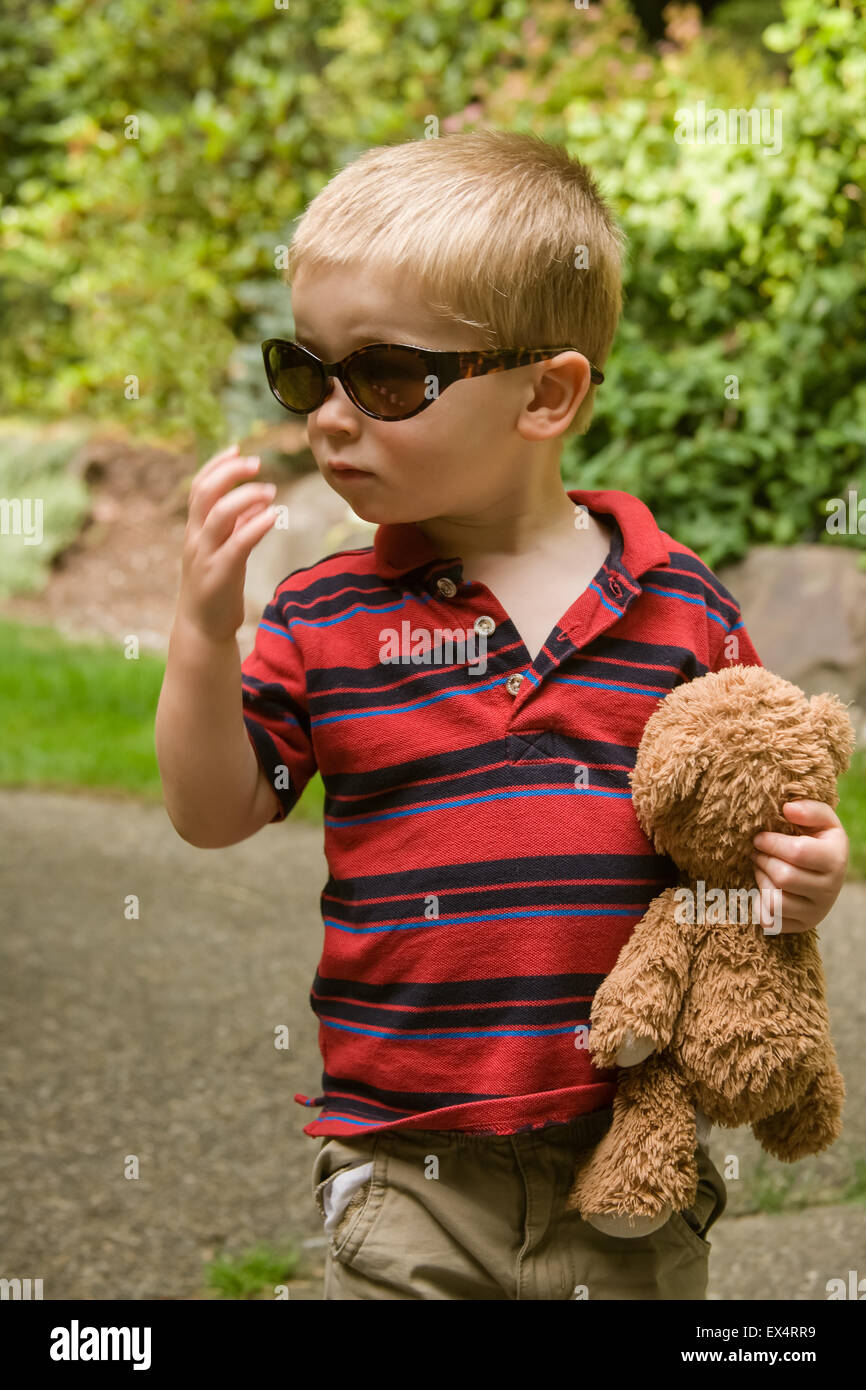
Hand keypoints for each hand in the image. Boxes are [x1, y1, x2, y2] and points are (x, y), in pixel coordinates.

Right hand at [176, 442, 277, 643]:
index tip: (237, 448)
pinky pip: (237, 544)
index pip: (199, 486)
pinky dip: (254, 526)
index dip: (216, 464)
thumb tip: (257, 502)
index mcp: (195, 529)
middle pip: (204, 493)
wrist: (202, 628)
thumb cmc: (216, 587)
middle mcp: (196, 538)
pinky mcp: (219, 574)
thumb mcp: (224, 551)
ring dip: (245, 497)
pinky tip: (272, 516)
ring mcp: (205, 555)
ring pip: (218, 515)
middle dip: (229, 472)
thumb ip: (236, 526)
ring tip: (270, 490)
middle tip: (256, 462)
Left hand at [751, 800, 848, 933]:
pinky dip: (760, 903)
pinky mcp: (800, 926)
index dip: (772, 843)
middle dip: (763, 860)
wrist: (823, 874)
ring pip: (775, 900)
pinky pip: (770, 920)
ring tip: (761, 867)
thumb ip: (809, 809)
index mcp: (836, 859)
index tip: (759, 837)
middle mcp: (830, 890)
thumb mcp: (822, 820)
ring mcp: (816, 912)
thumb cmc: (816, 841)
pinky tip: (765, 888)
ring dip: (760, 879)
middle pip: (783, 876)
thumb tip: (787, 809)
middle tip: (756, 851)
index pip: (798, 852)